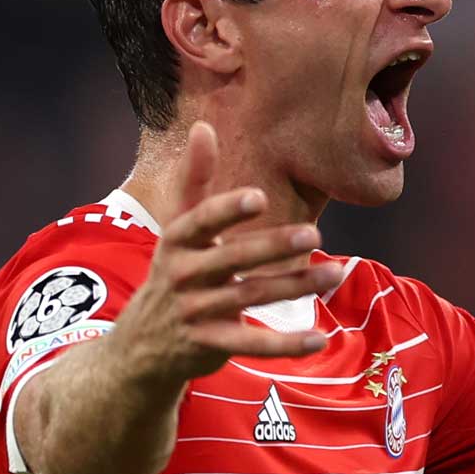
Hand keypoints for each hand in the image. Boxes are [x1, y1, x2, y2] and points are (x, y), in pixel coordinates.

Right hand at [111, 122, 339, 382]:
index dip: (227, 210)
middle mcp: (182, 277)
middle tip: (314, 234)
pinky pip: (252, 343)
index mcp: (175, 242)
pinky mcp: (210, 345)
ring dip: (295, 287)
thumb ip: (195, 181)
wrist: (140, 347)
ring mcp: (194, 313)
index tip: (259, 197)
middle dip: (271, 247)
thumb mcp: (177, 229)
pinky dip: (286, 344)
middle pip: (231, 260)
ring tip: (334, 273)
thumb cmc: (172, 275)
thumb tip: (203, 126)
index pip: (199, 222)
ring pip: (250, 297)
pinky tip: (319, 338)